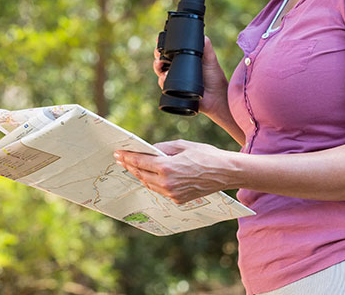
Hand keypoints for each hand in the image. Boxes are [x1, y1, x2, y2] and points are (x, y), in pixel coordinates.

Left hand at [114, 140, 235, 204]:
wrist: (226, 172)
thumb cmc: (206, 155)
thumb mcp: (182, 145)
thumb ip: (163, 148)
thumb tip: (149, 150)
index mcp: (166, 167)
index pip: (140, 162)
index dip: (127, 157)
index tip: (118, 153)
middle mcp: (167, 183)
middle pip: (141, 175)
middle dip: (130, 166)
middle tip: (121, 159)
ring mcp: (172, 193)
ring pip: (149, 184)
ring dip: (140, 175)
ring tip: (132, 167)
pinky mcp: (178, 200)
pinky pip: (160, 191)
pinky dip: (153, 183)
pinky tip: (149, 176)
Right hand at [153, 36, 228, 116]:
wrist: (215, 97)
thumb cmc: (215, 78)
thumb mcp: (211, 59)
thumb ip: (206, 46)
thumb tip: (201, 34)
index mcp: (186, 58)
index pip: (171, 49)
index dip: (164, 45)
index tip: (159, 41)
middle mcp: (179, 68)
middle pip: (162, 59)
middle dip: (158, 56)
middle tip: (159, 55)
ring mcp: (175, 79)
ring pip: (159, 71)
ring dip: (158, 68)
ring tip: (161, 66)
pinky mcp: (173, 90)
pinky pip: (162, 84)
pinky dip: (161, 80)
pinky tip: (165, 78)